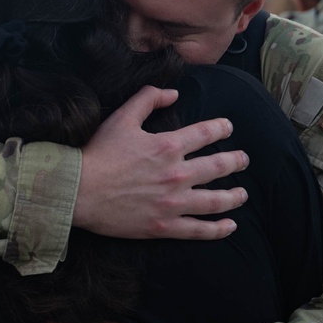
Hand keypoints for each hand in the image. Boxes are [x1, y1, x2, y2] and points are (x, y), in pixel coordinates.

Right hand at [74, 86, 246, 240]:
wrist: (78, 190)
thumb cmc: (98, 153)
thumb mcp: (122, 116)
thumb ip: (148, 99)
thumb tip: (174, 93)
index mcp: (168, 146)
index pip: (206, 134)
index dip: (221, 128)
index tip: (228, 128)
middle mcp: (176, 174)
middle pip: (218, 167)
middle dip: (236, 161)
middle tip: (244, 160)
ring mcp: (172, 202)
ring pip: (215, 200)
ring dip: (234, 196)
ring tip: (242, 195)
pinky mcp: (164, 225)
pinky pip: (198, 229)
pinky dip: (218, 229)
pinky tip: (230, 226)